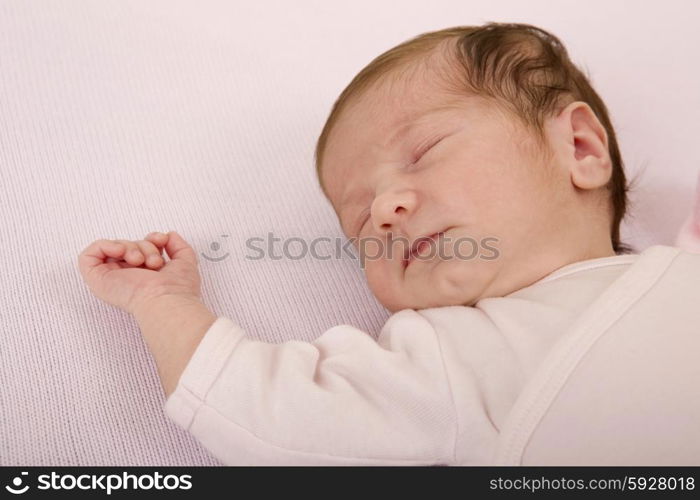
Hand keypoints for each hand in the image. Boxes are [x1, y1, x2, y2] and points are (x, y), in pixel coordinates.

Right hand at [78, 231, 202, 315]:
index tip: (162, 241)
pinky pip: (89, 254)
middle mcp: (128, 277)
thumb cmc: (178, 289)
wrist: (167, 300)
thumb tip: (169, 235)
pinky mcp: (96, 279)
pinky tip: (121, 252)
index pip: (141, 248)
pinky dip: (105, 245)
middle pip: (129, 246)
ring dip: (131, 247)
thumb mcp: (184, 262)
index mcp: (145, 276)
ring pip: (114, 248)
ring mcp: (111, 279)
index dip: (152, 239)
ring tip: (141, 261)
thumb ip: (179, 246)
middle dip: (145, 246)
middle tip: (154, 262)